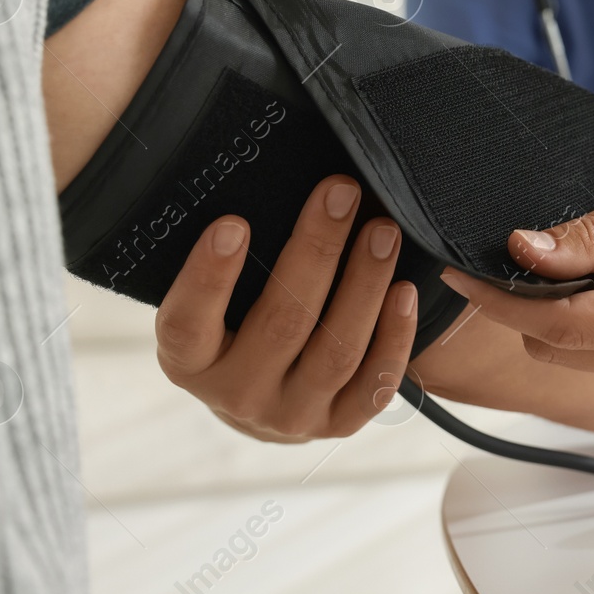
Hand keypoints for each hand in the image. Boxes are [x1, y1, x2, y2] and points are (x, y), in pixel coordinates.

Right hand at [154, 176, 418, 441]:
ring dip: (364, 285)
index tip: (233, 223)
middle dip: (315, 251)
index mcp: (189, 361)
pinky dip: (394, 337)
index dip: (208, 277)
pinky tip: (405, 291)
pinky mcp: (339, 427)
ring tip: (383, 231)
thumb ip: (222, 251)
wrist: (257, 400)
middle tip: (342, 192)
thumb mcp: (209, 299)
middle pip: (281, 324)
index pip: (187, 323)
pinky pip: (374, 386)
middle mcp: (237, 394)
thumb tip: (250, 167)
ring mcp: (291, 416)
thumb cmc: (230, 323)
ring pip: (335, 351)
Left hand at [440, 173, 593, 383]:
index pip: (563, 326)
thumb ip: (590, 235)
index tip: (458, 270)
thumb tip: (521, 250)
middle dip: (524, 303)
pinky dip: (578, 317)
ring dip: (552, 311)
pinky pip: (593, 351)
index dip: (501, 300)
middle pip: (556, 347)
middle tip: (524, 246)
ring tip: (586, 256)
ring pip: (569, 354)